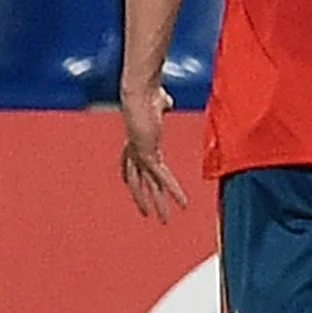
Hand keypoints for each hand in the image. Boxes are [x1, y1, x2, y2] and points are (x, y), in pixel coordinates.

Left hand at [117, 82, 188, 221]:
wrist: (140, 92)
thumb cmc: (148, 92)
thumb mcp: (158, 103)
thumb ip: (162, 105)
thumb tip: (165, 101)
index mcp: (135, 140)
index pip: (128, 163)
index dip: (130, 175)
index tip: (130, 185)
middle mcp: (135, 151)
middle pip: (138, 181)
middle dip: (143, 198)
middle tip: (147, 213)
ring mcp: (140, 155)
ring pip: (149, 186)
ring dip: (158, 204)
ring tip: (164, 221)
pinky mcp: (148, 155)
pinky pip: (162, 178)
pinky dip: (173, 191)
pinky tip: (183, 203)